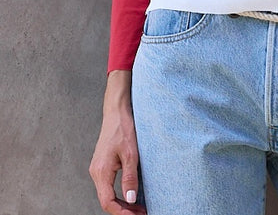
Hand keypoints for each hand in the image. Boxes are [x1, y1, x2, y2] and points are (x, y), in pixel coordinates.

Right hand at [89, 71, 146, 214]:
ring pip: (108, 194)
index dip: (122, 212)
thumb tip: (129, 200)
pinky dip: (119, 194)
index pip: (108, 202)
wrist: (117, 111)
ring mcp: (98, 168)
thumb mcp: (130, 153)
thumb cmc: (123, 128)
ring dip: (122, 203)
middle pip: (107, 200)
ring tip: (139, 207)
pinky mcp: (103, 164)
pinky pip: (109, 186)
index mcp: (100, 171)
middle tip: (142, 213)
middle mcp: (96, 172)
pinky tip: (131, 194)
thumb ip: (130, 177)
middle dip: (123, 210)